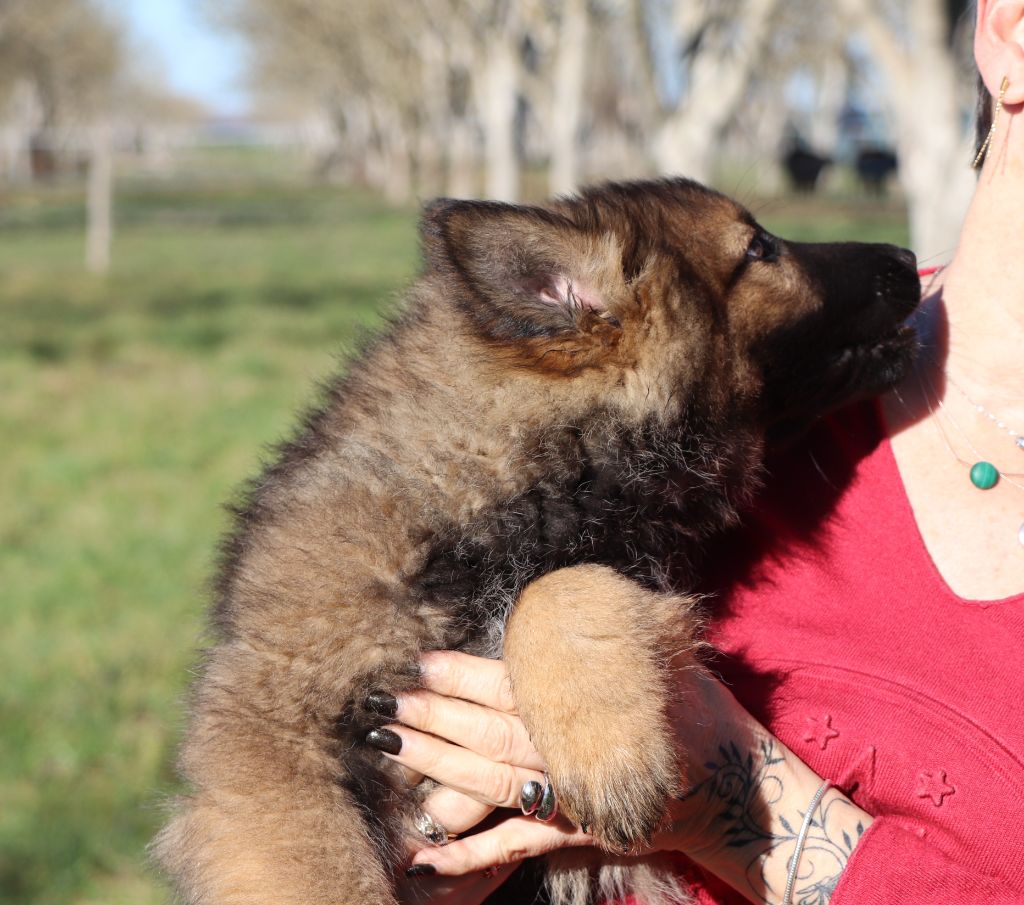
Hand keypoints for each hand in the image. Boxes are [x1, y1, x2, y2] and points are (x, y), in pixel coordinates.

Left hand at [374, 651, 872, 904]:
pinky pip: (515, 845)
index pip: (515, 685)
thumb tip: (577, 594)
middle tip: (390, 706)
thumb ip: (620, 630)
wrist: (738, 790)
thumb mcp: (670, 654)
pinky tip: (425, 857)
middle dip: (435, 720)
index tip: (424, 663)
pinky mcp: (577, 833)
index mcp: (593, 701)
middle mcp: (575, 751)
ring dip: (436, 768)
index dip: (466, 675)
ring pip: (491, 783)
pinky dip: (469, 856)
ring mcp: (573, 798)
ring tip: (392, 749)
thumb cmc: (702, 713)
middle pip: (491, 735)